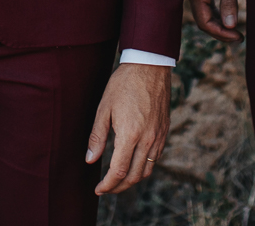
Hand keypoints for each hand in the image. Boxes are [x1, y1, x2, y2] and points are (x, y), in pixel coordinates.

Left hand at [87, 63, 169, 193]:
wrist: (150, 66)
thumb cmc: (124, 84)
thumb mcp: (104, 108)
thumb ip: (97, 136)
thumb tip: (90, 160)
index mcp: (130, 135)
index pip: (118, 171)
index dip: (108, 184)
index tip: (98, 189)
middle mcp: (148, 139)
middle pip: (134, 176)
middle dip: (118, 187)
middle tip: (106, 189)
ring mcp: (159, 136)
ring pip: (147, 169)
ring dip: (132, 179)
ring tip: (118, 180)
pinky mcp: (164, 131)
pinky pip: (156, 157)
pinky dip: (144, 166)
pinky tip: (133, 163)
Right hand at [186, 0, 242, 42]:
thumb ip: (229, 2)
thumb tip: (230, 26)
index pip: (204, 22)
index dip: (220, 33)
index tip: (237, 36)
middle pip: (203, 20)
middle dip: (220, 31)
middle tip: (239, 37)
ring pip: (204, 14)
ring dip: (219, 24)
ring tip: (235, 31)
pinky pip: (206, 5)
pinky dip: (216, 14)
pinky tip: (227, 18)